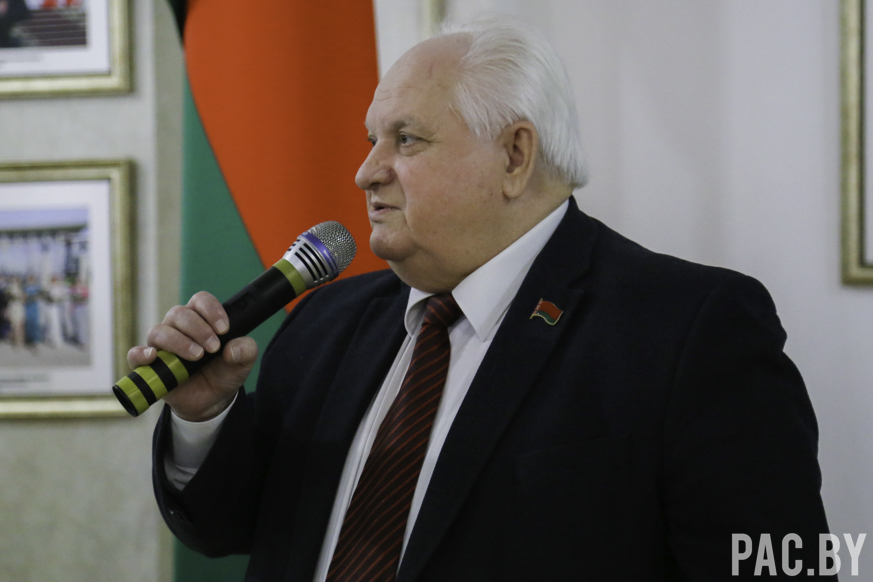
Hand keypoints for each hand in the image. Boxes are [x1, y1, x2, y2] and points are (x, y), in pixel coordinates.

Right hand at [127, 291, 257, 421]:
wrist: (212, 401)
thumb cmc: (224, 372)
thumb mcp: (243, 362)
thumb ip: (246, 350)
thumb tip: (232, 349)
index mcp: (201, 319)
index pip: (200, 300)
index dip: (211, 310)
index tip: (224, 329)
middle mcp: (178, 327)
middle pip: (179, 313)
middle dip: (199, 329)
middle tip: (213, 348)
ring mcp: (161, 345)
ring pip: (160, 331)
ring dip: (179, 341)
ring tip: (197, 356)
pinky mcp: (149, 365)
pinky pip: (136, 354)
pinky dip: (141, 353)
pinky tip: (153, 357)